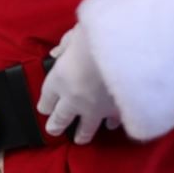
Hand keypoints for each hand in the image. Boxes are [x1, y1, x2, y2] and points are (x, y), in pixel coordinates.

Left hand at [36, 24, 121, 144]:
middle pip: (60, 118)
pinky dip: (112, 124)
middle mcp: (73, 99)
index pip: (46, 98)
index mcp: (59, 79)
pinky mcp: (117, 112)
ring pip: (85, 129)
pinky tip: (112, 125)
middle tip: (53, 130)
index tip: (45, 107)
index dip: (45, 104)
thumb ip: (65, 45)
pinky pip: (112, 123)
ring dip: (82, 134)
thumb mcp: (76, 33)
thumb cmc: (98, 35)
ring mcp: (96, 109)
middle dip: (56, 126)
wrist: (129, 48)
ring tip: (81, 139)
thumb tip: (55, 53)